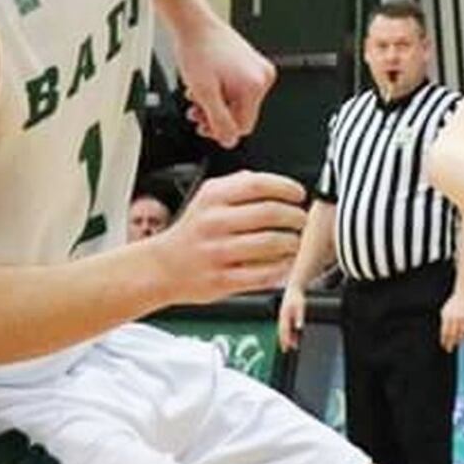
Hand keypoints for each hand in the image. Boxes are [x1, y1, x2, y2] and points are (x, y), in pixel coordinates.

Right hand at [153, 171, 305, 304]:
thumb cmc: (192, 231)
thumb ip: (239, 184)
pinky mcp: (222, 280)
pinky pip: (262, 273)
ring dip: (292, 242)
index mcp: (213, 198)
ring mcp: (218, 253)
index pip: (258, 185)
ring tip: (294, 241)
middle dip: (295, 216)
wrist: (162, 267)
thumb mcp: (207, 197)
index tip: (299, 195)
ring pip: (270, 244)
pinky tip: (283, 263)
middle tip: (301, 220)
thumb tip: (277, 183)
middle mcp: (214, 223)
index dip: (286, 187)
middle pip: (270, 213)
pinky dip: (280, 267)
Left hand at [174, 19, 275, 145]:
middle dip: (216, 116)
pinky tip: (206, 86)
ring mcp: (258, 69)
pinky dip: (221, 92)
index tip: (204, 125)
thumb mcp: (205, 93)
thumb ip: (219, 121)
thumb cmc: (198, 50)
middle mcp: (262, 76)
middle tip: (197, 112)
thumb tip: (229, 141)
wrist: (195, 25)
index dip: (220, 130)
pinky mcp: (252, 64)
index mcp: (255, 84)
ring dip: (215, 104)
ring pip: (237, 103)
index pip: (243, 126)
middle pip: (240, 114)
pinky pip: (238, 89)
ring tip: (198, 97)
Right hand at [278, 280, 307, 351]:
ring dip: (287, 337)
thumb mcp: (300, 306)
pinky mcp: (287, 315)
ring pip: (284, 330)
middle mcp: (282, 317)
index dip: (285, 340)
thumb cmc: (297, 297)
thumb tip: (299, 328)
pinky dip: (290, 332)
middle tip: (286, 350)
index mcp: (284, 315)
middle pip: (282, 332)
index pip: (284, 331)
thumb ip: (299, 317)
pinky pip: (287, 326)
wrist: (294, 288)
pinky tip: (295, 336)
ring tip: (293, 346)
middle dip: (284, 341)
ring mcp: (284, 316)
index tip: (287, 347)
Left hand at [440, 288, 463, 351]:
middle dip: (450, 344)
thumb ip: (444, 322)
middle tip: (449, 349)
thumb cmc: (453, 303)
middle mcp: (456, 319)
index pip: (445, 333)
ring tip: (457, 342)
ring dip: (459, 341)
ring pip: (462, 336)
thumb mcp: (445, 311)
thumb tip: (444, 336)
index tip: (444, 346)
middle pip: (453, 336)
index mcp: (448, 317)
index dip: (444, 341)